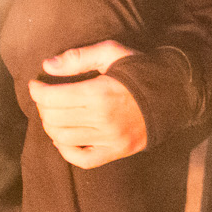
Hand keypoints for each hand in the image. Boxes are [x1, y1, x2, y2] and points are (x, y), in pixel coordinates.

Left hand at [28, 42, 148, 167]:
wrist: (174, 93)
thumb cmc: (140, 70)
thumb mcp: (111, 52)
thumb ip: (78, 57)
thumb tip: (48, 66)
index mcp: (100, 93)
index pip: (51, 98)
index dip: (37, 90)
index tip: (37, 84)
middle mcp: (103, 119)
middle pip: (53, 119)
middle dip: (42, 107)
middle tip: (46, 98)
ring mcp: (110, 139)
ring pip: (63, 139)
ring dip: (51, 126)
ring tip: (54, 115)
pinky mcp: (117, 151)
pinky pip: (82, 159)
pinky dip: (66, 151)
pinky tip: (64, 138)